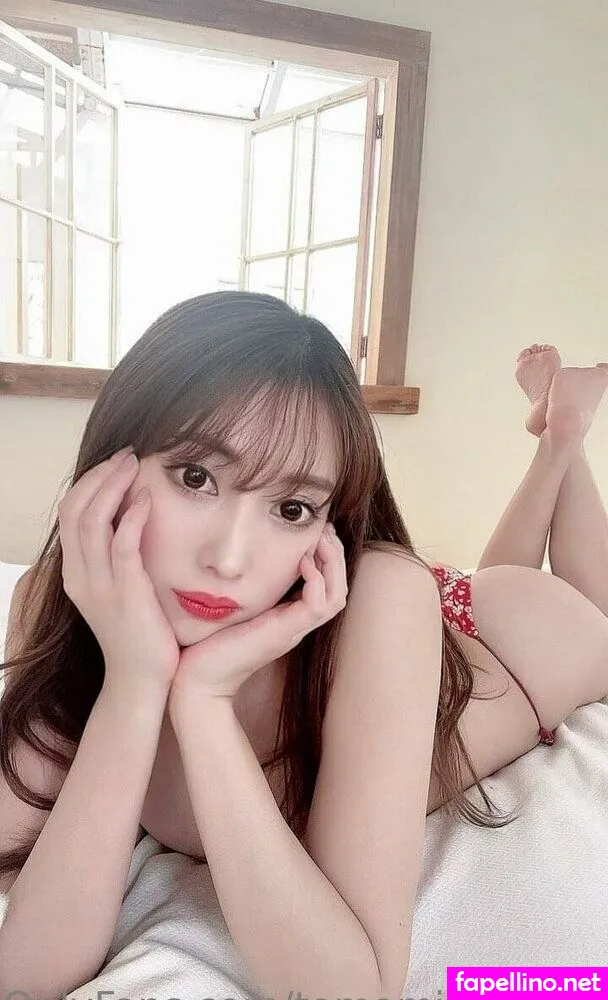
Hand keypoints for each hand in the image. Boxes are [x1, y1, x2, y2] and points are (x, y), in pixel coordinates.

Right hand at [58, 446, 180, 698]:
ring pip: (92, 521)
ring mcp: (100, 585)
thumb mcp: (119, 589)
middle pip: (75, 509)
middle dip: (100, 475)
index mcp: (75, 572)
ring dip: (113, 486)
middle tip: (127, 455)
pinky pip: (122, 546)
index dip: (90, 481)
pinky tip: (147, 499)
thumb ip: (118, 557)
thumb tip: (132, 517)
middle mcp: (80, 575)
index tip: (117, 463)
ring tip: (135, 465)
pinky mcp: (126, 594)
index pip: (70, 512)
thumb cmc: (139, 632)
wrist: (141, 680)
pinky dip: (132, 517)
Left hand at [169, 521, 347, 704]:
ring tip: (318, 539)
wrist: (198, 680)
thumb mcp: (232, 606)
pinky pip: (317, 605)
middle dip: (335, 553)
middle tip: (322, 528)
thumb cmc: (208, 643)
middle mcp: (297, 624)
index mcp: (289, 617)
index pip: (327, 586)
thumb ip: (244, 586)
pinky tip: (301, 560)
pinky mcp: (283, 633)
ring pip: (336, 595)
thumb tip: (235, 556)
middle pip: (339, 588)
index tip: (315, 530)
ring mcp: (293, 630)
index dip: (327, 556)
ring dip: (332, 562)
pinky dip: (316, 579)